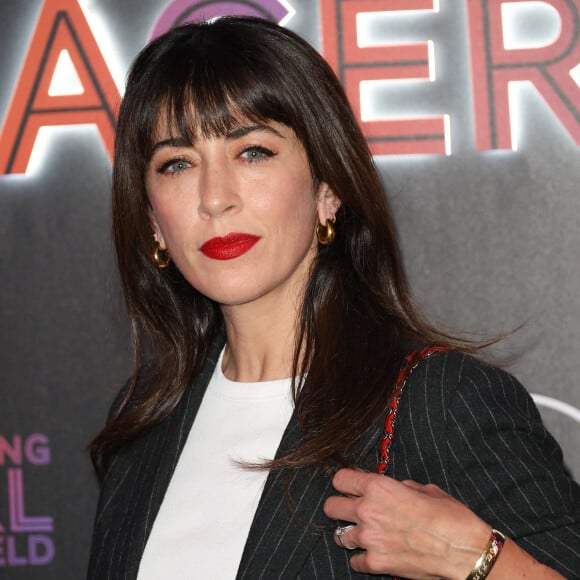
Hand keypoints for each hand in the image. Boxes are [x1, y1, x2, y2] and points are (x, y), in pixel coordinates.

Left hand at [323, 468, 490, 579]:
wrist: (466, 551)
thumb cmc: (450, 517)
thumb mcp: (424, 488)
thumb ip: (399, 486)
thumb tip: (392, 489)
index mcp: (378, 487)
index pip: (341, 479)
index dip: (345, 483)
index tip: (350, 488)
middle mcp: (367, 511)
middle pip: (330, 507)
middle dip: (340, 508)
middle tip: (352, 511)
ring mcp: (369, 539)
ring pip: (339, 536)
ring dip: (352, 534)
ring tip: (367, 535)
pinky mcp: (376, 564)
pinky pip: (356, 561)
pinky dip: (364, 558)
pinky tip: (377, 554)